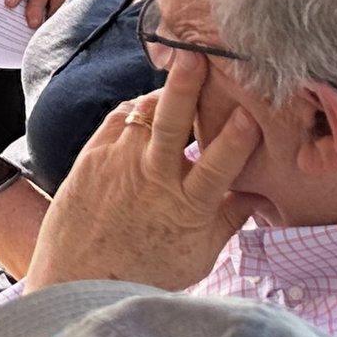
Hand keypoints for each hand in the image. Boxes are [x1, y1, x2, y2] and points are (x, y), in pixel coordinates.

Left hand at [24, 50, 260, 292]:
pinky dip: (134, 109)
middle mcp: (152, 177)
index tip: (252, 111)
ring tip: (182, 70)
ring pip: (144, 114)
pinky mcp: (90, 158)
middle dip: (186, 88)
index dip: (238, 136)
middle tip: (197, 56)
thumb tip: (257, 195)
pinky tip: (147, 105)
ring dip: (163, 93)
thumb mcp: (200, 254)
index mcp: (187, 203)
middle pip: (172, 123)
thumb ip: (229, 219)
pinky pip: (116, 120)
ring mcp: (118, 164)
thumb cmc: (145, 273)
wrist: (79, 280)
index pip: (220, 162)